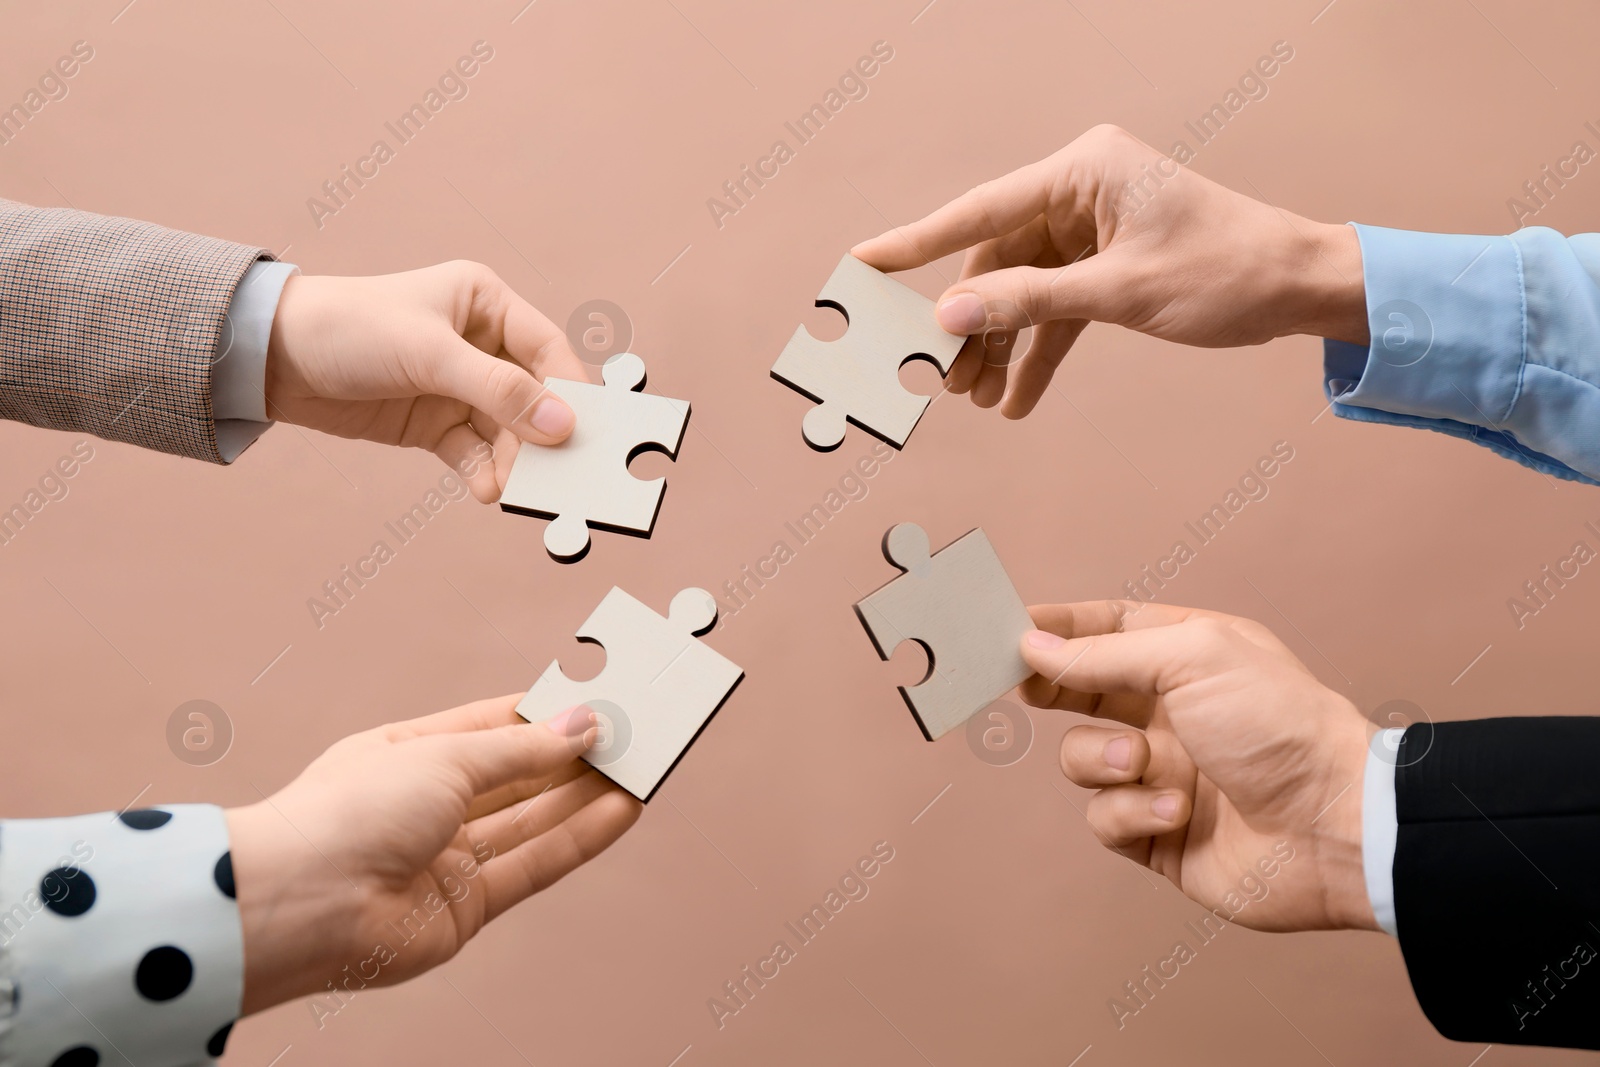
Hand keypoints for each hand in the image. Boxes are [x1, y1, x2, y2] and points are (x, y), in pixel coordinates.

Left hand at [225, 695, 640, 1013]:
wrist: (301, 906)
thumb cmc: (349, 814)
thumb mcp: (444, 757)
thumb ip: (522, 748)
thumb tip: (582, 724)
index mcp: (407, 755)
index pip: (491, 726)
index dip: (544, 714)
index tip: (597, 700)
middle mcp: (428, 806)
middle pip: (517, 776)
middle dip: (573, 754)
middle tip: (632, 732)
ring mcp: (447, 859)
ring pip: (532, 820)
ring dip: (587, 794)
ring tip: (640, 767)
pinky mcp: (465, 908)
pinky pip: (534, 865)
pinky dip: (580, 837)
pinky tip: (620, 810)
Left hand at [265, 262, 586, 502]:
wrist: (272, 360)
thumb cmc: (349, 328)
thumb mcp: (429, 354)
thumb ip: (499, 391)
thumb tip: (563, 426)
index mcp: (486, 304)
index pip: (548, 350)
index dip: (569, 391)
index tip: (584, 433)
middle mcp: (480, 344)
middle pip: (533, 397)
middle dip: (543, 436)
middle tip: (558, 475)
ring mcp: (459, 386)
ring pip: (507, 432)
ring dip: (515, 462)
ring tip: (514, 489)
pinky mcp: (435, 423)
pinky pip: (475, 453)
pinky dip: (485, 473)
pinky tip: (486, 491)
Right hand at [852, 124, 1367, 417]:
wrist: (1300, 290)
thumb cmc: (1226, 271)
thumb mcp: (1120, 293)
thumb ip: (1029, 304)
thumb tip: (949, 319)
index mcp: (1084, 170)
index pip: (981, 210)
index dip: (917, 243)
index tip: (863, 262)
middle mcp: (1082, 190)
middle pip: (997, 259)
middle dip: (971, 323)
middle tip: (938, 375)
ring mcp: (1093, 228)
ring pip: (1023, 291)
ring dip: (1002, 346)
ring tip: (975, 397)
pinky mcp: (1108, 265)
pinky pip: (1057, 309)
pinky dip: (1039, 351)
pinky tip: (1016, 398)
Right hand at [1020, 600, 1376, 932]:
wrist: (1334, 826)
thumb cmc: (1278, 725)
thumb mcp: (1192, 659)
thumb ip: (1104, 653)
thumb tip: (1033, 647)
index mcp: (1188, 655)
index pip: (1107, 627)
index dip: (1058, 627)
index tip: (1007, 627)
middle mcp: (1171, 711)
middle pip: (1081, 690)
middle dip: (1050, 688)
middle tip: (1021, 686)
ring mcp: (1163, 773)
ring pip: (1082, 759)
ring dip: (1101, 760)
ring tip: (1142, 762)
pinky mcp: (1157, 834)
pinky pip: (1105, 817)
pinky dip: (1133, 811)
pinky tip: (1178, 811)